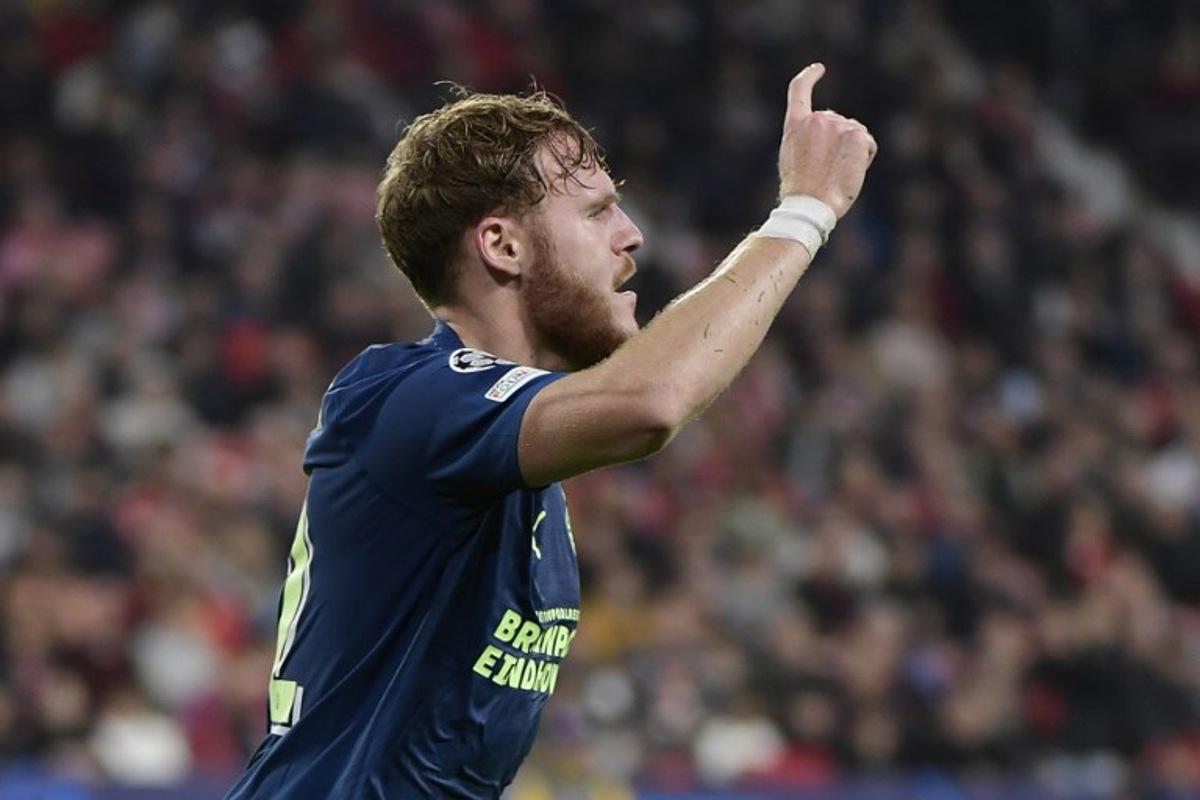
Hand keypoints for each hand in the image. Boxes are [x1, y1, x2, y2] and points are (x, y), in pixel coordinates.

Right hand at [777, 63, 877, 218]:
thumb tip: (827, 140)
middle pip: (836, 122)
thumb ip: (806, 139)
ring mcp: (838, 125)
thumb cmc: (801, 191)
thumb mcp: (792, 158)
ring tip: (836, 173)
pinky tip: (850, 172)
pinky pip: (868, 144)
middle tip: (826, 170)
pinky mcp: (857, 135)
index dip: (809, 76)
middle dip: (838, 141)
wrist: (811, 203)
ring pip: (854, 133)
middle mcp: (817, 118)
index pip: (799, 90)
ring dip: (851, 151)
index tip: (818, 69)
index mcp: (795, 124)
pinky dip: (864, 159)